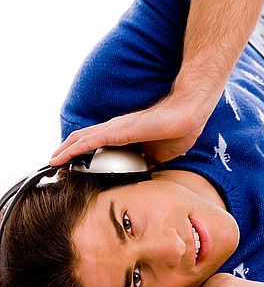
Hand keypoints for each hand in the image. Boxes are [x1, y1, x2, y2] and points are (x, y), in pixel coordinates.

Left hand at [50, 95, 209, 165]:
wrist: (188, 115)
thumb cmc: (179, 130)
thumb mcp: (161, 154)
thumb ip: (149, 161)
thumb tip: (144, 171)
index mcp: (125, 135)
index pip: (98, 144)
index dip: (83, 155)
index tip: (73, 168)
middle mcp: (115, 129)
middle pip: (83, 139)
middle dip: (67, 153)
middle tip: (56, 166)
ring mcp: (115, 129)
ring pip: (80, 139)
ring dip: (64, 151)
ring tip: (52, 162)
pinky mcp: (117, 132)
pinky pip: (88, 142)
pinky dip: (71, 150)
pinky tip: (60, 157)